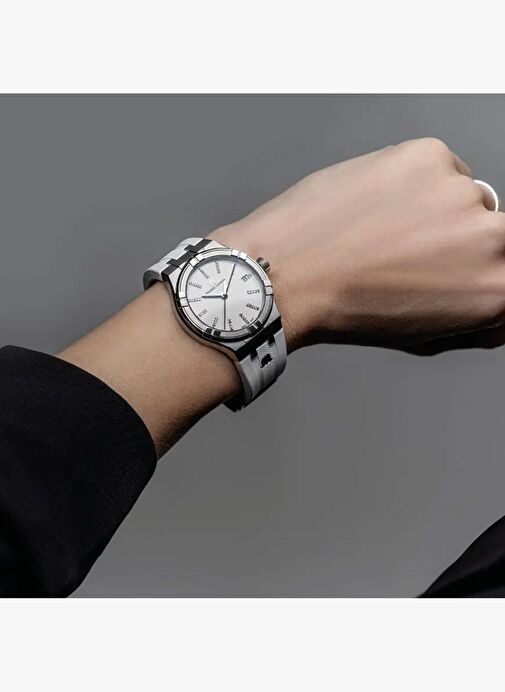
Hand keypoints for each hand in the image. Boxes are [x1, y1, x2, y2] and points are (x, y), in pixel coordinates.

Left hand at [210, 138, 504, 353]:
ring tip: (387, 231)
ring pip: (467, 199)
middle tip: (416, 256)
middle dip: (463, 245)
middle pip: (497, 233)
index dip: (485, 272)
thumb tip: (499, 300)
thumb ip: (479, 317)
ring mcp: (461, 191)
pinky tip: (379, 205)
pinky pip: (440, 169)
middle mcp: (492, 237)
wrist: (289, 270)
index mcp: (498, 289)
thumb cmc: (346, 308)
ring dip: (438, 212)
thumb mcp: (425, 334)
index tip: (462, 271)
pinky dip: (417, 183)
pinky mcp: (430, 155)